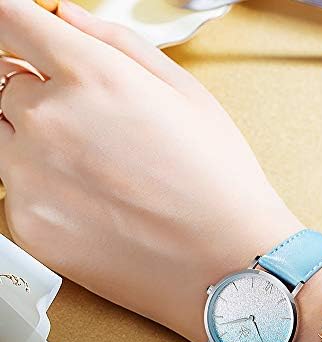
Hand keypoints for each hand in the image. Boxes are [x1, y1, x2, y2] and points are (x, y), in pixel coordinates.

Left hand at [0, 0, 301, 341]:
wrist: (224, 262)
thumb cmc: (219, 185)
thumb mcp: (188, 97)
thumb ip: (121, 46)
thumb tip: (71, 20)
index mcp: (93, 78)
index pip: (10, 23)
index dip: (17, 28)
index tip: (26, 40)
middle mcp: (50, 122)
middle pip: (3, 83)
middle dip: (35, 90)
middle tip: (86, 121)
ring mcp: (31, 178)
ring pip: (3, 138)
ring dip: (35, 141)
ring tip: (95, 166)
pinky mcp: (29, 228)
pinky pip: (13, 191)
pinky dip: (43, 190)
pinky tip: (93, 204)